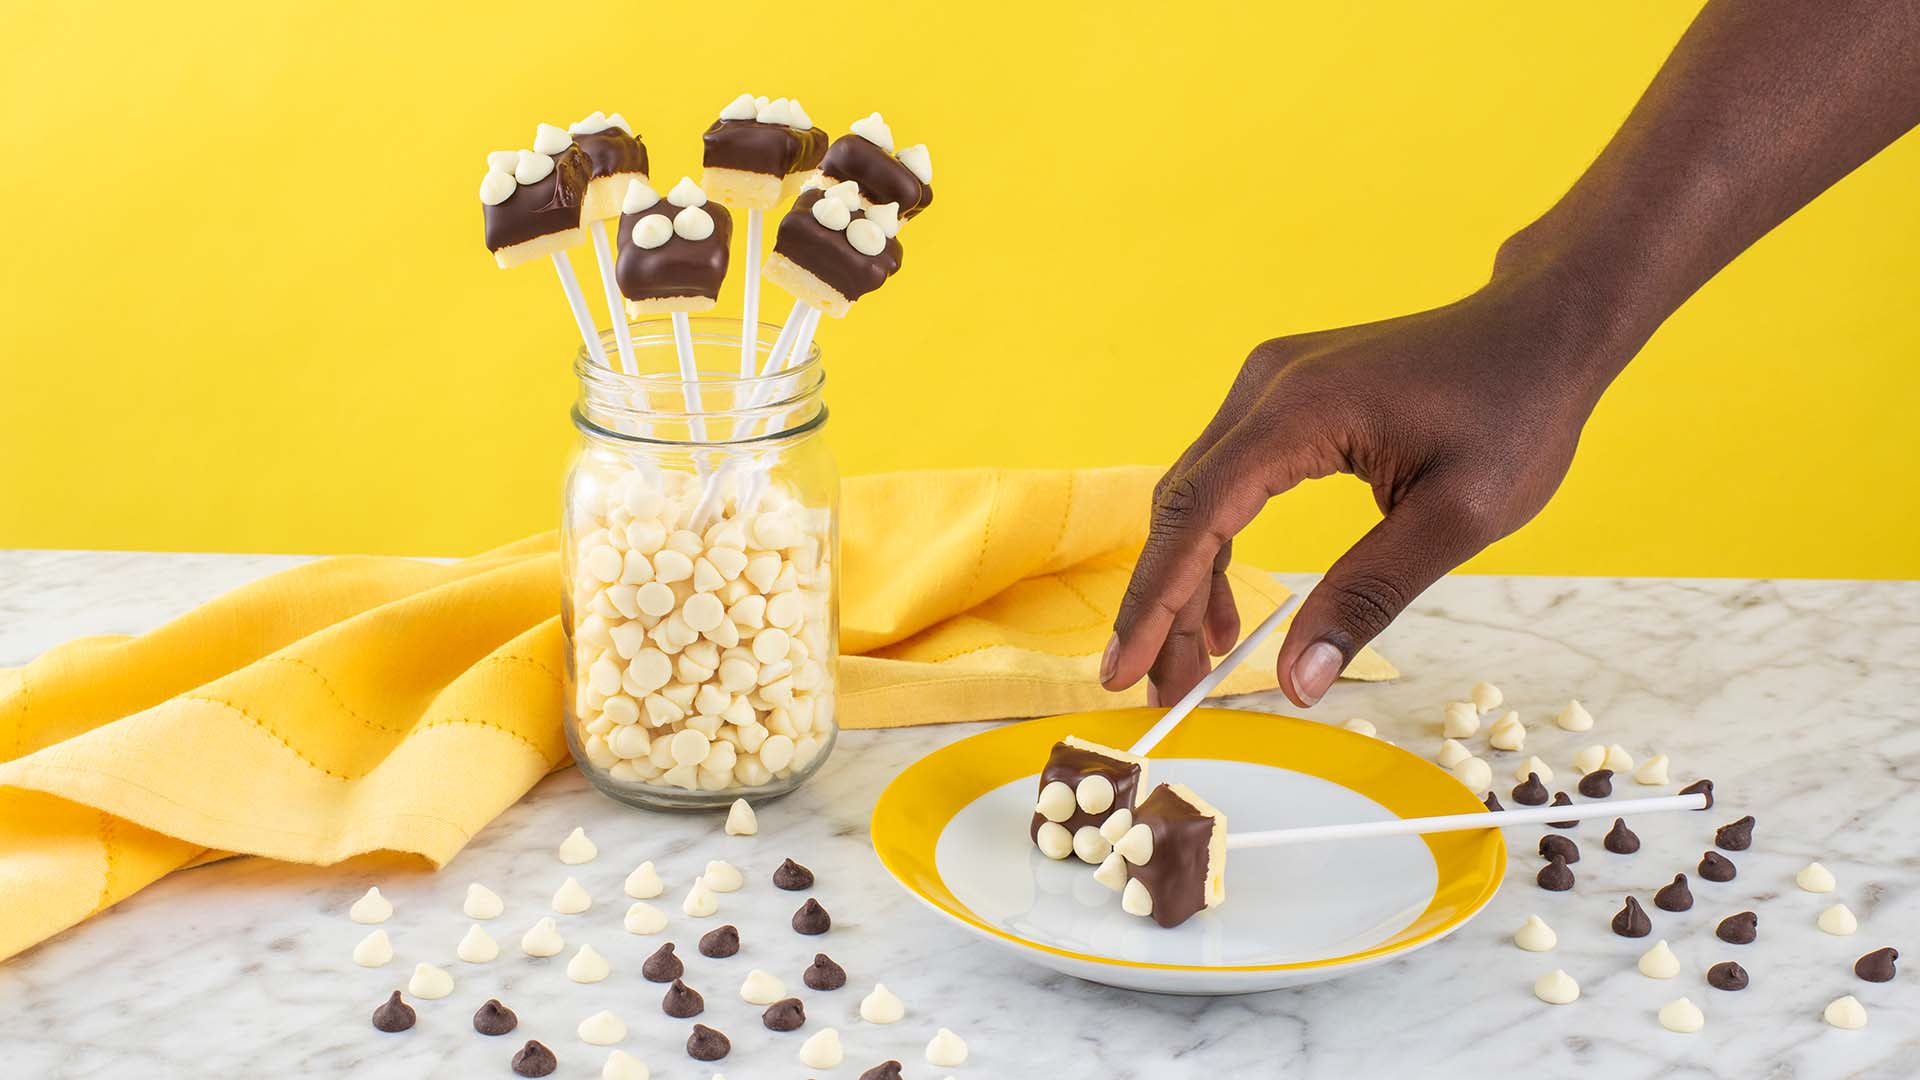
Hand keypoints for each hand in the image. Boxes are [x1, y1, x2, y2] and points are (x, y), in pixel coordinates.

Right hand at [1100, 264, 1634, 706]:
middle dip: (1163, 605)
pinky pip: (1226, 479)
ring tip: (1196, 662)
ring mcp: (1267, 386)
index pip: (1198, 517)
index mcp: (1301, 411)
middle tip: (1159, 688)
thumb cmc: (1518, 411)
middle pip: (1181, 509)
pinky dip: (1218, 546)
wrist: (1545, 328)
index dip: (1155, 601)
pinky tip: (1231, 607)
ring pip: (1197, 496)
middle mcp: (1264, 387)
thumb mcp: (1456, 519)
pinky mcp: (1282, 397)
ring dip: (1187, 581)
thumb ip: (1368, 597)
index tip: (1124, 670)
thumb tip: (1297, 680)